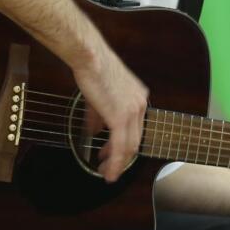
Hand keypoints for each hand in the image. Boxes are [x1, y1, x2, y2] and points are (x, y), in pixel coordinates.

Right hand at [72, 42, 147, 185]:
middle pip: (135, 140)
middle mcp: (140, 105)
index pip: (134, 128)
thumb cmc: (92, 68)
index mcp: (138, 97)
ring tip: (107, 172)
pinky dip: (116, 162)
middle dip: (121, 157)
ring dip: (118, 163)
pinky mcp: (121, 117)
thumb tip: (95, 130)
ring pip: (129, 147)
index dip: (123, 144)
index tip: (112, 153)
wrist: (89, 57)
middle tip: (108, 166)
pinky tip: (109, 171)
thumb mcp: (98, 95)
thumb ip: (98, 115)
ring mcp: (133, 111)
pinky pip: (120, 146)